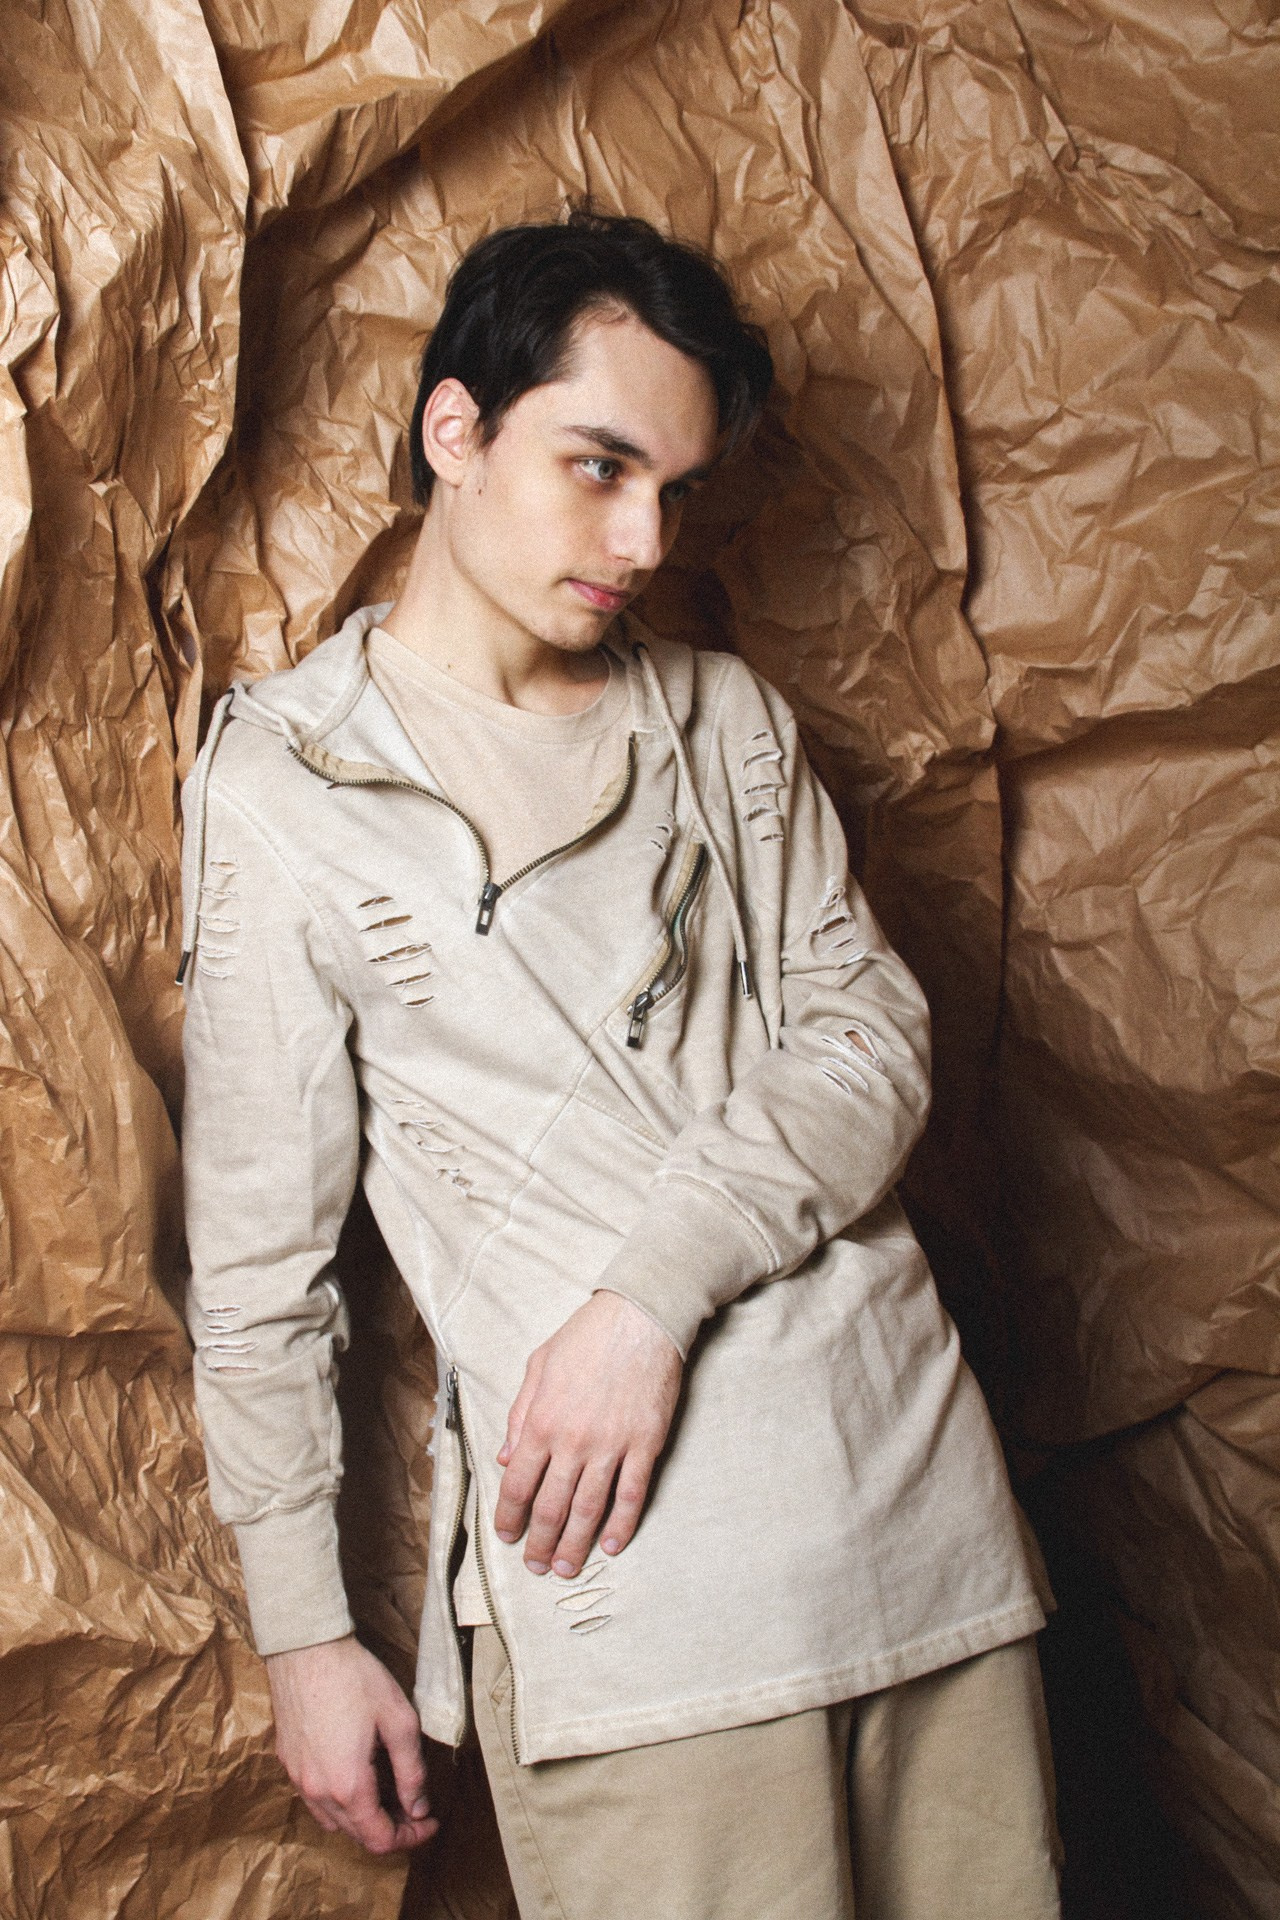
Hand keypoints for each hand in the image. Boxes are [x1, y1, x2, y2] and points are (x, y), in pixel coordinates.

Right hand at [265, 1635, 437, 1853]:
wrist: (305, 1648)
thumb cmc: (354, 1678)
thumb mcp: (399, 1721)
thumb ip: (412, 1771)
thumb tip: (418, 1808)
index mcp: (348, 1785)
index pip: (380, 1839)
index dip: (411, 1837)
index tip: (430, 1820)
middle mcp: (318, 1791)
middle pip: (357, 1835)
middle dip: (391, 1828)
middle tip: (416, 1806)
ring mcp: (298, 1778)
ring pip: (334, 1821)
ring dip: (363, 1818)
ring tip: (389, 1793)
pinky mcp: (288, 1762)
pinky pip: (315, 1799)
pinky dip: (340, 1801)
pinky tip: (356, 1776)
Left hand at [493, 1290, 682, 1577]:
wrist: (640, 1317)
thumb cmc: (585, 1336)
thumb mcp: (538, 1366)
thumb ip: (519, 1414)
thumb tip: (504, 1458)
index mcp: (541, 1422)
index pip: (517, 1484)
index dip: (509, 1517)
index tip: (506, 1537)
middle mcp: (572, 1441)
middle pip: (552, 1506)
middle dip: (540, 1542)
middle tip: (536, 1567)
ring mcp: (611, 1446)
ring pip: (589, 1509)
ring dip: (575, 1544)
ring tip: (566, 1568)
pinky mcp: (645, 1445)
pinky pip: (631, 1494)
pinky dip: (621, 1524)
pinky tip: (611, 1544)